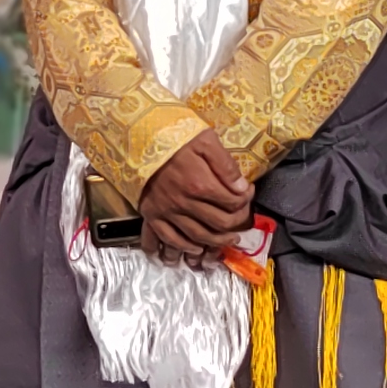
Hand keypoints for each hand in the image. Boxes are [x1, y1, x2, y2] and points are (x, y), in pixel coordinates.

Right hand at [138, 127, 255, 262]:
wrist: (139, 139)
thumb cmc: (174, 138)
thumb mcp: (205, 140)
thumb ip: (225, 165)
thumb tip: (242, 187)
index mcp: (200, 184)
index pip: (232, 203)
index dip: (245, 200)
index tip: (248, 193)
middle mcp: (185, 203)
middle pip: (218, 224)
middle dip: (236, 224)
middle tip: (242, 221)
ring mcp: (167, 211)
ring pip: (197, 237)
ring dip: (215, 242)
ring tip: (227, 241)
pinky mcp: (152, 215)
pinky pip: (168, 238)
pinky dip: (183, 248)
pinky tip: (194, 249)